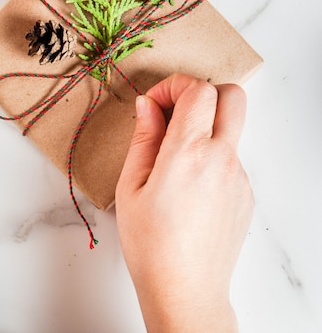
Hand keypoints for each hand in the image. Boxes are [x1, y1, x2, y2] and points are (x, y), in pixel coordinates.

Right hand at [116, 74, 253, 332]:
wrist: (185, 291)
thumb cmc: (151, 244)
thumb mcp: (131, 186)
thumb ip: (144, 137)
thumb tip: (148, 104)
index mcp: (189, 153)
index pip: (199, 90)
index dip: (175, 86)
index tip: (155, 105)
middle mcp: (222, 159)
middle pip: (233, 96)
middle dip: (204, 93)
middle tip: (177, 114)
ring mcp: (239, 177)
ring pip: (231, 129)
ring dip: (206, 129)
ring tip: (175, 162)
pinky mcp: (246, 194)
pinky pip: (232, 159)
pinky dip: (212, 157)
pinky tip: (190, 188)